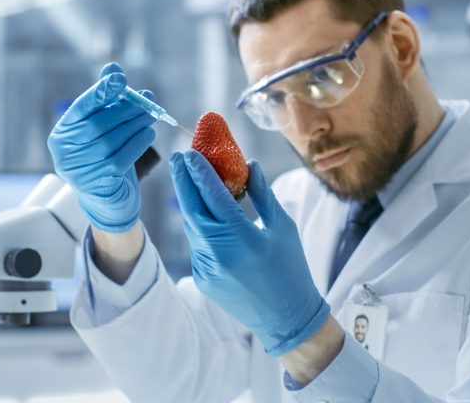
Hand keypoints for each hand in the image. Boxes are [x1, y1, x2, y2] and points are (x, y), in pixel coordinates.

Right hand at [47, 62, 155, 232]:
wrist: (109, 200)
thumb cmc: (105, 157)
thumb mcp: (102, 129)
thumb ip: (105, 99)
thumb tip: (112, 66)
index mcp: (62, 134)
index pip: (81, 108)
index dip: (100, 92)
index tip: (120, 78)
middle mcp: (65, 153)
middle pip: (98, 124)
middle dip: (126, 109)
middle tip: (148, 100)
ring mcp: (80, 171)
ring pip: (111, 141)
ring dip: (136, 125)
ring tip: (151, 117)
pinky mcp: (98, 184)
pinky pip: (122, 158)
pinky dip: (138, 143)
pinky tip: (148, 135)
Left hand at [169, 150, 329, 355]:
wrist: (286, 317)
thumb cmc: (291, 268)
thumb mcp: (282, 227)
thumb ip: (262, 195)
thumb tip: (250, 164)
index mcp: (243, 237)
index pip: (214, 196)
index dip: (200, 172)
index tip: (191, 153)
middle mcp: (220, 252)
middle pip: (192, 209)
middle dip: (183, 181)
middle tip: (178, 157)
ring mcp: (208, 268)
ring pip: (192, 227)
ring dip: (189, 202)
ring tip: (188, 179)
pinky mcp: (203, 279)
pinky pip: (197, 245)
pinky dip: (199, 226)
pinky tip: (202, 212)